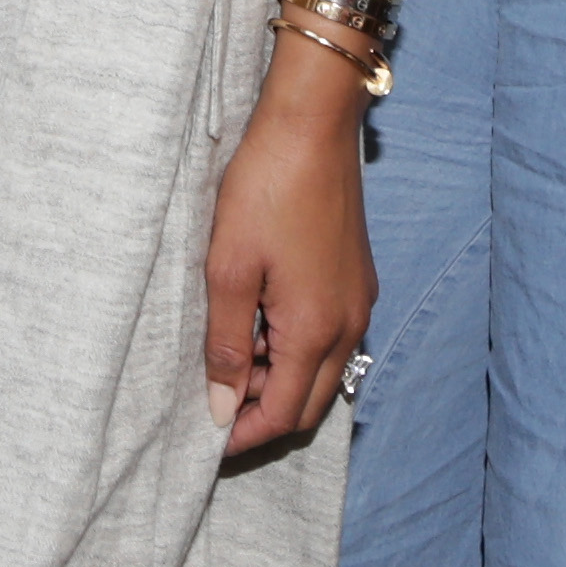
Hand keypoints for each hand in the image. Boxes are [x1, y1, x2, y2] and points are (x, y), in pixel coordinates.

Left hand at [202, 46, 374, 455]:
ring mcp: (358, 301)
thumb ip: (228, 343)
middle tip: (215, 403)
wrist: (311, 125)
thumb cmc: (265, 189)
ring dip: (279, 379)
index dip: (245, 435)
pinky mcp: (356, 279)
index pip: (285, 415)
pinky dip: (295, 348)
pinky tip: (260, 320)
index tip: (207, 441)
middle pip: (310, 403)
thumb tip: (223, 406)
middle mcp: (349, 324)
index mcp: (317, 330)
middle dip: (265, 414)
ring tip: (230, 353)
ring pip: (323, 371)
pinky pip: (330, 338)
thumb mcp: (228, 269)